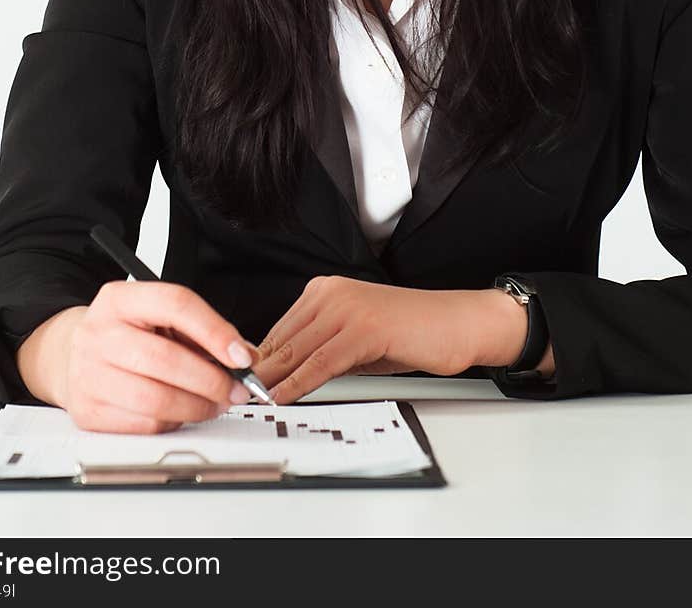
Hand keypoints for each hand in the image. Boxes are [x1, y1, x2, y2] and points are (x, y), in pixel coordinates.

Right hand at [57, 280, 258, 432]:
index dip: (215, 331)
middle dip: (211, 379)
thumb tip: (245, 356)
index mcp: (119, 299)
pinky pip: (143, 425)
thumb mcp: (156, 317)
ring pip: (156, 399)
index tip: (242, 356)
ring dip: (197, 406)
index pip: (175, 304)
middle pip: (165, 358)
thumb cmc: (125, 334)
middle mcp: (98, 333)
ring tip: (215, 404)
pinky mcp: (88, 412)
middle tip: (236, 389)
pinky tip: (182, 413)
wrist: (70, 355)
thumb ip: (200, 331)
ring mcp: (88, 374)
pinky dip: (172, 423)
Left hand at [252, 277, 492, 403]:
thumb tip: (284, 375)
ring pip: (297, 350)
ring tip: (251, 402)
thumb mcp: (355, 341)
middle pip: (283, 339)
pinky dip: (297, 383)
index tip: (240, 384)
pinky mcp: (364, 327)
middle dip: (259, 372)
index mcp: (325, 289)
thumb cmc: (410, 332)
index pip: (280, 329)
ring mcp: (348, 307)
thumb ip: (321, 350)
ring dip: (272, 380)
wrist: (455, 324)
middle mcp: (332, 292)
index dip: (258, 361)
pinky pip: (321, 361)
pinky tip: (282, 396)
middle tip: (236, 398)